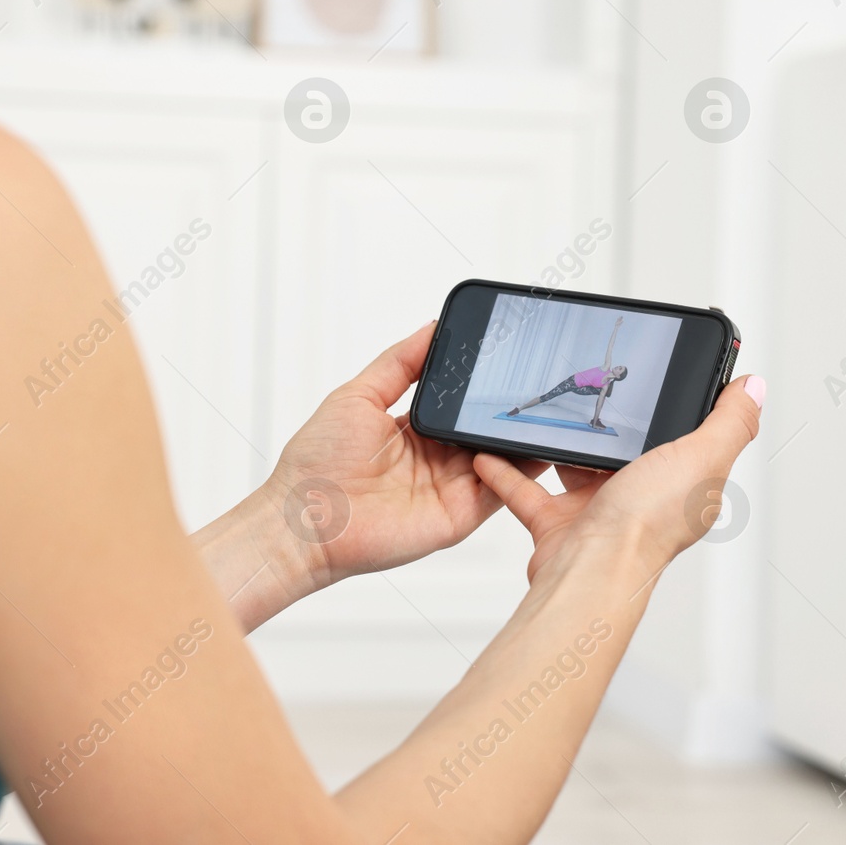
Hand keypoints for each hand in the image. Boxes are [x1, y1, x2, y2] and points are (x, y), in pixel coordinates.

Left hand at [265, 322, 547, 588]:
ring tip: (542, 412)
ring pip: (502, 458)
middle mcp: (438, 459)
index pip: (462, 404)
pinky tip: (525, 447)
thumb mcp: (358, 395)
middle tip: (534, 385)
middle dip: (509, 410)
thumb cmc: (317, 463)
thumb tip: (432, 327)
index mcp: (417, 430)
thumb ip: (399, 362)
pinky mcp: (459, 515)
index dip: (484, 385)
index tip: (509, 360)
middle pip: (486, 430)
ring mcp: (451, 487)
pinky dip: (515, 472)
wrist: (304, 518)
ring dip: (521, 438)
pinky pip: (498, 492)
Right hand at [473, 375, 763, 582]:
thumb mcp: (701, 458)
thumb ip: (728, 422)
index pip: (687, 438)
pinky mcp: (560, 523)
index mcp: (683, 483)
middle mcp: (644, 498)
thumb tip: (753, 388)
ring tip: (546, 409)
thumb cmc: (646, 527)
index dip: (679, 409)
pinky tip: (495, 449)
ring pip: (576, 467)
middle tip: (595, 384)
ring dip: (559, 443)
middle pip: (628, 450)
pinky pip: (529, 491)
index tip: (666, 373)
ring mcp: (600, 511)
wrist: (590, 572)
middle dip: (612, 423)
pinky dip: (508, 472)